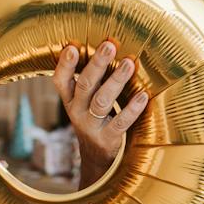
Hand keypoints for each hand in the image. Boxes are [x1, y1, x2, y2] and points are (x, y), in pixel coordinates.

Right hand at [54, 41, 150, 172]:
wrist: (96, 159)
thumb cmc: (94, 118)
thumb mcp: (84, 101)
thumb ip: (92, 78)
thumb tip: (109, 44)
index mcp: (69, 100)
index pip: (61, 80)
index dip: (65, 65)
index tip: (72, 48)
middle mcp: (77, 112)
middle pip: (85, 85)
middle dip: (97, 64)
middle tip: (109, 45)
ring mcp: (92, 126)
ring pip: (102, 101)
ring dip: (116, 81)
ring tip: (129, 63)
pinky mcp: (108, 139)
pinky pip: (120, 122)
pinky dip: (132, 109)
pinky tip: (143, 95)